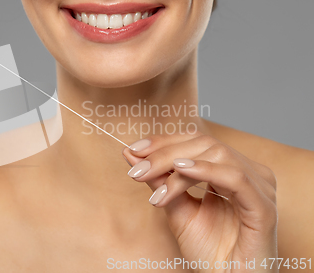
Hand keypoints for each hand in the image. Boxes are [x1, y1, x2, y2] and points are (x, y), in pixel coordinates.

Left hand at [123, 132, 277, 271]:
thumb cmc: (209, 251)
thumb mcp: (177, 209)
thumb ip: (158, 180)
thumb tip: (131, 152)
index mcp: (230, 171)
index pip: (197, 143)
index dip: (165, 141)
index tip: (134, 149)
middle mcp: (249, 174)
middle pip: (205, 144)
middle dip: (165, 153)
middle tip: (137, 168)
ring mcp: (260, 188)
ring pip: (218, 155)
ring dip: (178, 166)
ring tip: (153, 182)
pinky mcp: (263, 207)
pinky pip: (236, 178)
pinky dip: (206, 170)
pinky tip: (181, 171)